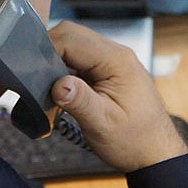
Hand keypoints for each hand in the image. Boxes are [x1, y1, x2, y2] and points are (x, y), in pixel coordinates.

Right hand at [47, 21, 187, 172]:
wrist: (154, 152)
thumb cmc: (134, 141)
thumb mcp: (103, 125)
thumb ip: (80, 102)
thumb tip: (58, 84)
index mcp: (117, 61)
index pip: (71, 38)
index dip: (48, 51)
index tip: (33, 72)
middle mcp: (116, 54)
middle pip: (71, 35)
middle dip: (49, 53)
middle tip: (36, 79)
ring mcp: (113, 61)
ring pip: (74, 45)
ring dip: (57, 62)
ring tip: (50, 88)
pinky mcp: (108, 70)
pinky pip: (80, 59)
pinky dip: (65, 70)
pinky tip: (63, 91)